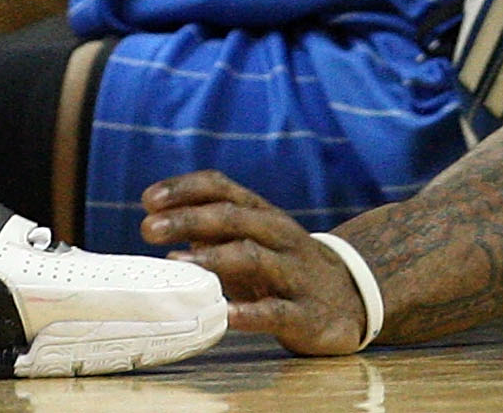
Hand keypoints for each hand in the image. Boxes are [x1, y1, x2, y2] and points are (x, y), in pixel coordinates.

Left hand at [140, 172, 370, 356]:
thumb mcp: (251, 241)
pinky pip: (276, 311)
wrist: (354, 299)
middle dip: (189, 219)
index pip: (221, 188)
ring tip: (175, 264)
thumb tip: (158, 219)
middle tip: (149, 228)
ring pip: (253, 257)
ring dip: (212, 258)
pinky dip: (249, 313)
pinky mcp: (306, 314)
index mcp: (262, 214)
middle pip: (233, 217)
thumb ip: (210, 230)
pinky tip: (224, 315)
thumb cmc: (285, 267)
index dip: (185, 189)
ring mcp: (295, 273)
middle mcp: (279, 236)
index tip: (148, 198)